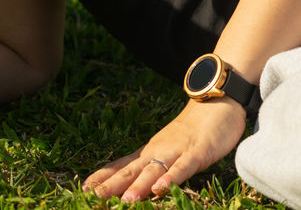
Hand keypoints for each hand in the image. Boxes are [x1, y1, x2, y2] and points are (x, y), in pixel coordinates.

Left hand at [83, 97, 247, 202]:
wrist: (216, 101)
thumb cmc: (193, 131)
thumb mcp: (169, 149)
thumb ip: (153, 166)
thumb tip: (136, 183)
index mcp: (150, 151)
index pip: (123, 166)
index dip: (104, 177)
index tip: (84, 188)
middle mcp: (158, 151)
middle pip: (131, 171)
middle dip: (112, 185)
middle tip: (92, 197)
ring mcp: (176, 151)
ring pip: (154, 171)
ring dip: (139, 186)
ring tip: (125, 200)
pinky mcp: (197, 153)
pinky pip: (182, 168)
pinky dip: (170, 179)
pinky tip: (159, 190)